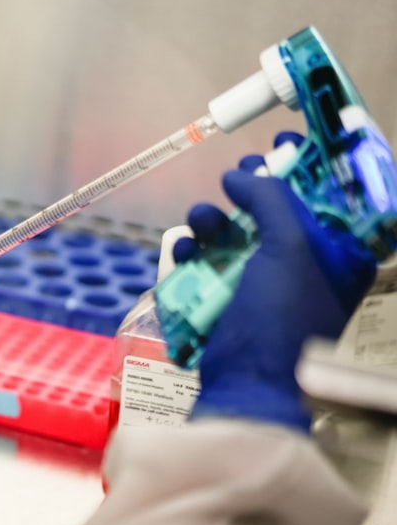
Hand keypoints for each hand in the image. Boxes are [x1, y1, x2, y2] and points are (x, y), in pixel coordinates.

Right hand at [173, 133, 376, 431]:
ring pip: (237, 235)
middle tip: (239, 173)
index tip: (287, 140)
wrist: (246, 383)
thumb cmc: (282, 318)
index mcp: (338, 258)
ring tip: (202, 220)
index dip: (311, 166)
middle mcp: (305, 269)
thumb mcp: (289, 248)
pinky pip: (209, 264)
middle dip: (254, 190)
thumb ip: (270, 199)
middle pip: (277, 212)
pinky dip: (195, 253)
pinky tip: (186, 249)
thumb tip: (240, 175)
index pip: (329, 199)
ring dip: (215, 221)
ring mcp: (263, 286)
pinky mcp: (228, 301)